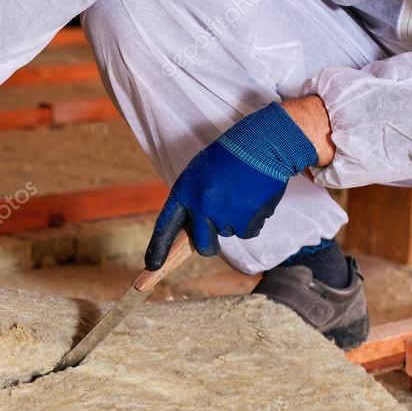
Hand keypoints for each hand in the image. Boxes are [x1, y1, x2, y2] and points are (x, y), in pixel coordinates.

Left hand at [145, 102, 319, 269]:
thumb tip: (191, 231)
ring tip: (240, 193)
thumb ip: (191, 201)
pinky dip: (253, 219)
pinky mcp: (248, 218)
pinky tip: (253, 198)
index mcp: (184, 192)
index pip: (165, 226)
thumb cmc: (226, 158)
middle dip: (209, 245)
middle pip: (203, 244)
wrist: (260, 144)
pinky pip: (249, 231)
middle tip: (215, 236)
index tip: (151, 266)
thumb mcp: (198, 174)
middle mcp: (201, 206)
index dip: (158, 248)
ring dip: (235, 220)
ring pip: (228, 234)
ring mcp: (225, 214)